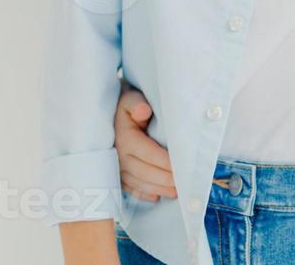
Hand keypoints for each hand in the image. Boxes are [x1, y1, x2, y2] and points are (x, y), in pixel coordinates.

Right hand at [114, 86, 175, 201]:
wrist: (109, 112)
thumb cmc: (127, 104)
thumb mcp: (131, 99)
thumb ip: (137, 104)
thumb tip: (144, 110)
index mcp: (125, 138)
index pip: (149, 154)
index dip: (166, 163)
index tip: (184, 168)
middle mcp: (118, 156)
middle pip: (145, 172)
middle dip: (165, 179)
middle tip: (185, 184)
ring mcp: (114, 167)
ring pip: (138, 182)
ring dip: (157, 188)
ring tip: (176, 192)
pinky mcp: (114, 173)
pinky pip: (128, 188)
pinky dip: (143, 193)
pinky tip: (156, 197)